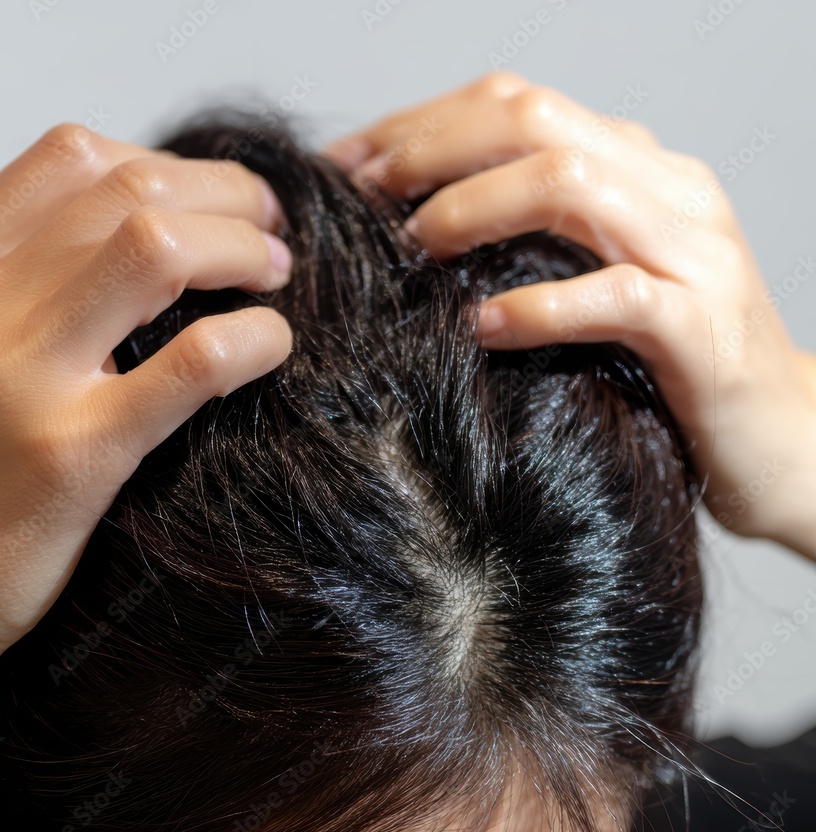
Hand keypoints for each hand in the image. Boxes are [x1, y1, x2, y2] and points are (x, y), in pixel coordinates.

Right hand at [0, 123, 293, 694]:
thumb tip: (101, 260)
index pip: (72, 158)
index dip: (169, 164)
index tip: (215, 202)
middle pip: (131, 189)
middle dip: (226, 197)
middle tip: (269, 233)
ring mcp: (24, 377)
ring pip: (158, 248)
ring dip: (242, 250)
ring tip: (276, 279)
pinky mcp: (75, 455)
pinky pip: (192, 362)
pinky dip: (253, 338)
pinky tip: (272, 347)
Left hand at [325, 73, 815, 559]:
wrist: (783, 438)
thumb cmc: (670, 369)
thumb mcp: (597, 281)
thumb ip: (534, 243)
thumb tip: (419, 235)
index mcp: (637, 170)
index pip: (517, 106)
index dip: (422, 124)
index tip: (346, 165)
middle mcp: (667, 191)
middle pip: (534, 121)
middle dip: (431, 148)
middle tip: (360, 194)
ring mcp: (690, 254)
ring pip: (571, 186)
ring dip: (473, 209)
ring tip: (412, 247)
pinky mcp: (699, 329)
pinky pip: (612, 297)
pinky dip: (538, 306)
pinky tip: (482, 327)